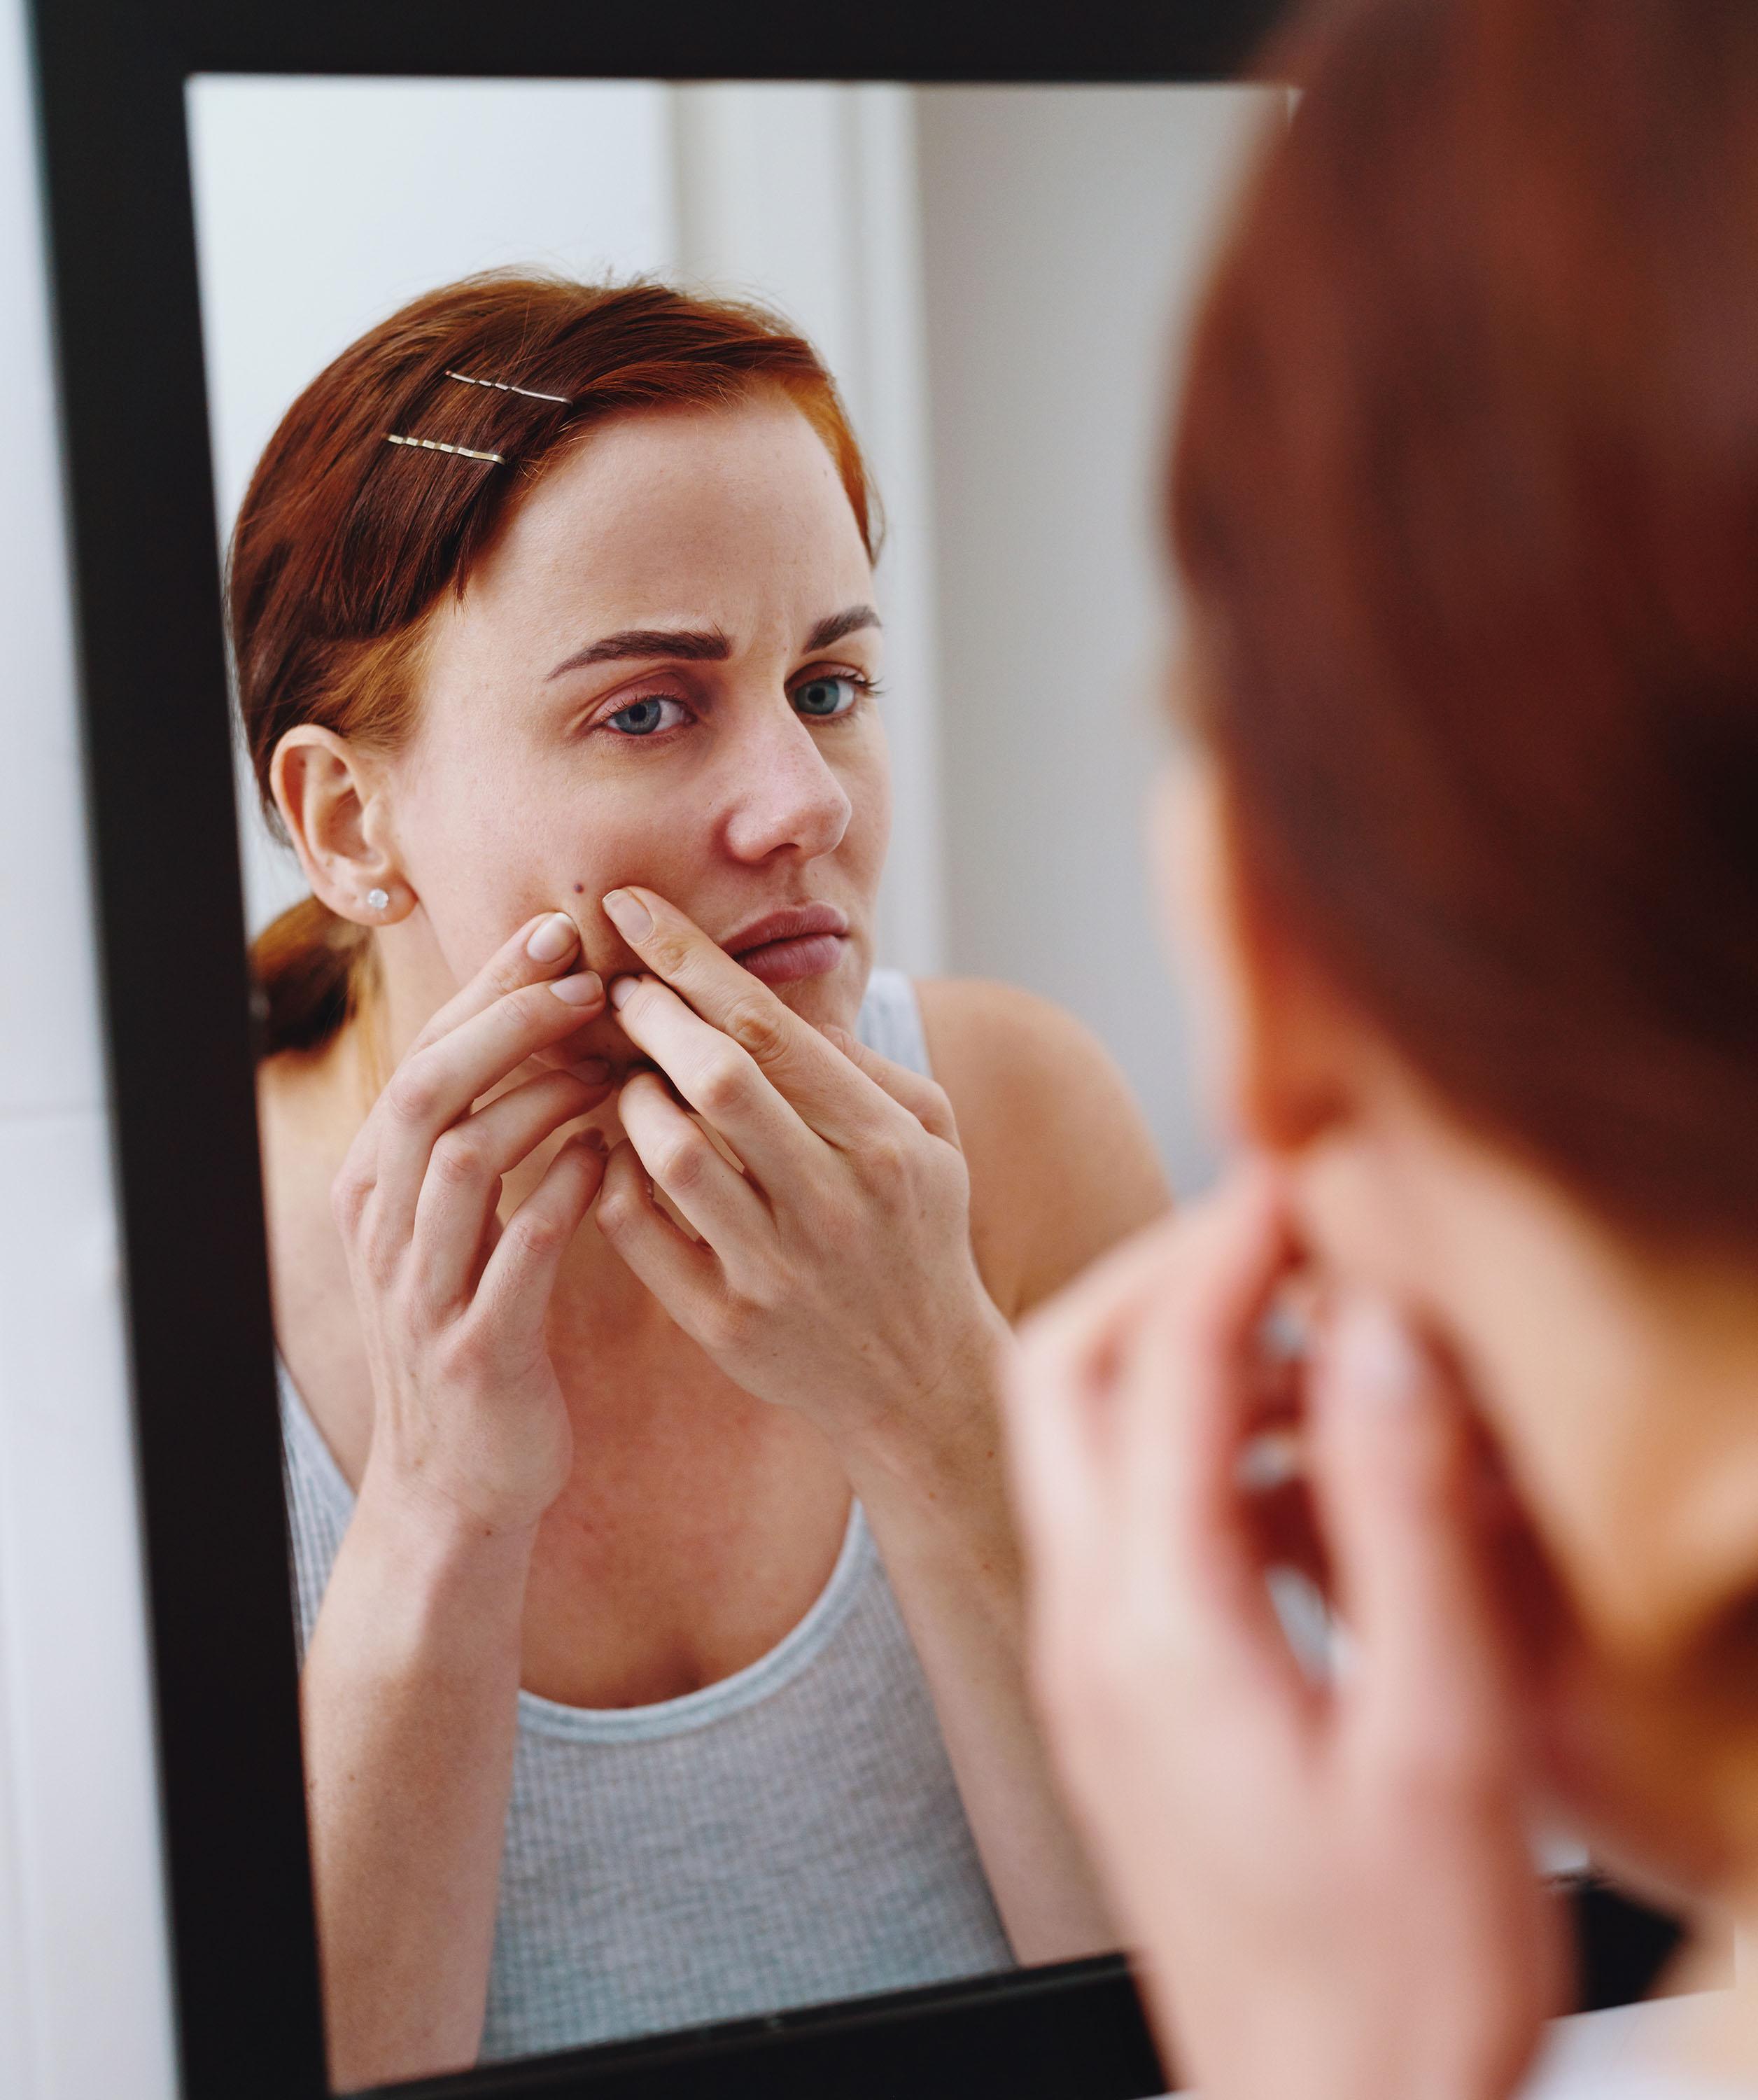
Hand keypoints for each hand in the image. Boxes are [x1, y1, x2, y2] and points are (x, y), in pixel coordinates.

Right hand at [330, 913, 614, 1534]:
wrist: (458, 1485)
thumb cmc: (480, 1334)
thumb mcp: (458, 1231)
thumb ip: (486, 1141)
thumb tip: (551, 1035)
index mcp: (376, 1185)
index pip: (425, 1054)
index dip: (487, 988)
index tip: (557, 933)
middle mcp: (382, 1226)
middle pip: (430, 1087)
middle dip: (506, 1018)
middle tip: (584, 973)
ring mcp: (420, 1289)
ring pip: (463, 1157)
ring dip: (539, 1095)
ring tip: (609, 1057)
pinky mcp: (475, 1348)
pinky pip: (516, 1252)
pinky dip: (563, 1194)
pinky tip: (612, 1155)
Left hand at [594, 886, 1005, 1474]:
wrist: (922, 1384)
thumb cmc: (918, 1234)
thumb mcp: (927, 1137)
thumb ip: (859, 1062)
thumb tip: (777, 989)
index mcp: (883, 1140)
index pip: (770, 1027)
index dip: (690, 960)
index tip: (633, 910)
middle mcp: (834, 1200)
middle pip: (718, 1078)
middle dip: (650, 1015)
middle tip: (614, 988)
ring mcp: (778, 1267)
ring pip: (673, 1154)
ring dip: (628, 1100)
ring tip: (623, 1079)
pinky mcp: (729, 1324)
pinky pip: (643, 1232)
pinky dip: (612, 1179)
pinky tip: (611, 1153)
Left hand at [1006, 1166, 1566, 2099]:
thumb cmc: (1399, 1978)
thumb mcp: (1442, 1748)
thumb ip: (1405, 1529)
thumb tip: (1378, 1341)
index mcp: (1159, 1625)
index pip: (1166, 1368)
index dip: (1230, 1247)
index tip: (1297, 1167)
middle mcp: (1091, 1626)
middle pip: (1066, 1376)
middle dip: (1160, 1274)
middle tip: (1278, 1230)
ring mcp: (1093, 1662)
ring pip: (1085, 1444)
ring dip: (1181, 1361)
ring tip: (1319, 1343)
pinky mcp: (1124, 1696)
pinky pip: (1126, 1520)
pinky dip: (1197, 1453)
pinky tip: (1311, 1477)